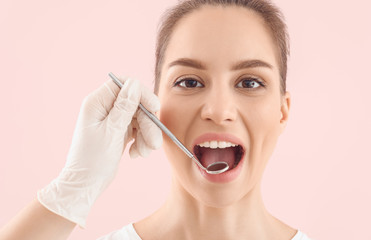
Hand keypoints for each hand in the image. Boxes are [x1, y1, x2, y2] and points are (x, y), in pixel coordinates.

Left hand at [37, 76, 161, 227]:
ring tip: (143, 153)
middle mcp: (104, 108)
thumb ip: (124, 107)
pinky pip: (137, 129)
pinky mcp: (119, 131)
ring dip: (146, 135)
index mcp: (97, 103)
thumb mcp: (112, 132)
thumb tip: (134, 84)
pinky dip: (141, 141)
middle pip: (136, 104)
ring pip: (139, 118)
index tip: (154, 107)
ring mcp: (112, 120)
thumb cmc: (92, 161)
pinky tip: (135, 154)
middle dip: (147, 124)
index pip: (124, 85)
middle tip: (154, 144)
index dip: (142, 94)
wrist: (85, 185)